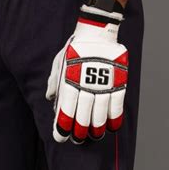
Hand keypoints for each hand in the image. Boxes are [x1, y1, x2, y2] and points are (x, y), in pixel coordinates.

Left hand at [46, 3, 127, 143]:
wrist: (97, 31)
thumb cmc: (76, 47)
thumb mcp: (60, 61)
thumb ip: (55, 80)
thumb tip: (50, 98)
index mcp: (70, 80)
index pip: (66, 110)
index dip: (63, 126)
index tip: (61, 136)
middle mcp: (86, 85)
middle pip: (83, 116)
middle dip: (79, 131)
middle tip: (77, 138)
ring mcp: (103, 85)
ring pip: (100, 115)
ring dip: (96, 129)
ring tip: (93, 136)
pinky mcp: (118, 82)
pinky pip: (117, 107)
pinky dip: (114, 120)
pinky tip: (110, 127)